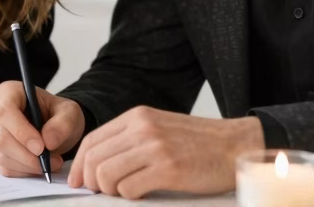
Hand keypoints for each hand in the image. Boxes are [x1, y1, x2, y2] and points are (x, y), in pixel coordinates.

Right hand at [0, 81, 84, 176]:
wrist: (54, 128)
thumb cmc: (58, 115)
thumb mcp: (70, 113)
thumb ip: (62, 124)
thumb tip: (48, 140)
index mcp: (9, 91)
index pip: (5, 111)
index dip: (20, 131)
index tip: (41, 147)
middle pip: (0, 137)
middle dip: (27, 155)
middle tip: (51, 160)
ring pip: (1, 155)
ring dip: (28, 165)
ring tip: (50, 163)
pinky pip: (3, 167)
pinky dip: (23, 171)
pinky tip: (38, 166)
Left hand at [68, 106, 263, 198]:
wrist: (235, 146)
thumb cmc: (198, 143)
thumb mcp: (159, 129)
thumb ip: (130, 140)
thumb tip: (97, 164)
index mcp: (138, 117)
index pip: (92, 140)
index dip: (79, 164)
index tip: (78, 181)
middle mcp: (143, 128)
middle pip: (94, 159)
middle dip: (91, 182)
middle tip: (99, 193)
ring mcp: (155, 147)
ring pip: (106, 175)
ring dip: (110, 191)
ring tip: (125, 192)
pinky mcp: (168, 169)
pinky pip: (129, 189)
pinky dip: (129, 196)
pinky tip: (141, 193)